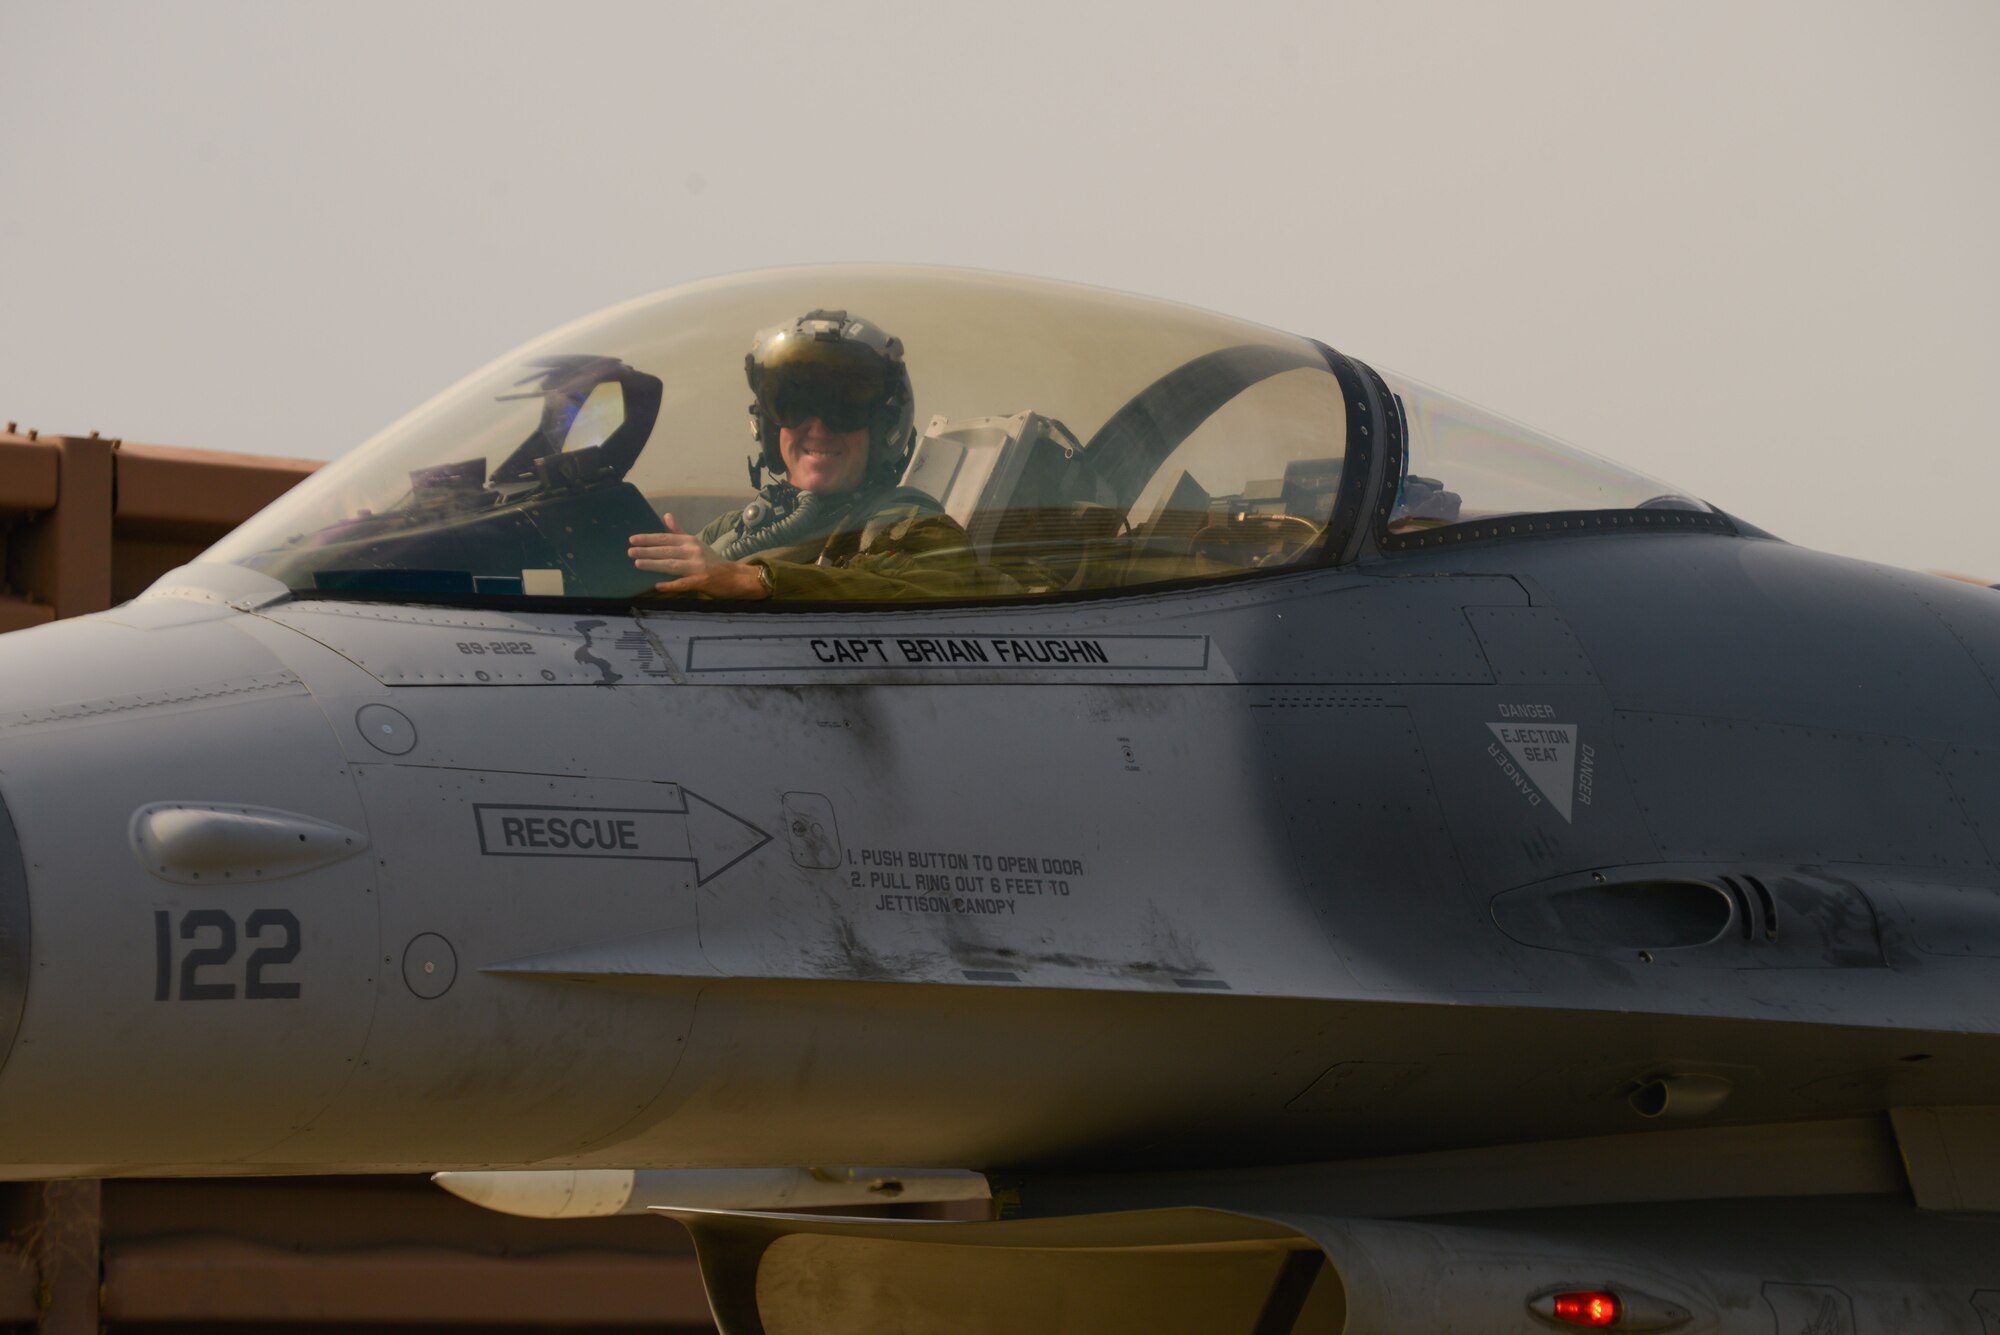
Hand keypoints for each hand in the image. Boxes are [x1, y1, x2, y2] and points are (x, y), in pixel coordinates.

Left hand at [628, 514, 770, 599]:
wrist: (736, 577)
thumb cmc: (712, 561)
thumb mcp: (696, 543)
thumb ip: (678, 532)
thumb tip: (666, 515)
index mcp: (690, 541)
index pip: (666, 538)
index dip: (649, 539)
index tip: (632, 539)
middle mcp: (693, 551)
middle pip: (666, 550)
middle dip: (647, 551)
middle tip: (630, 552)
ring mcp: (698, 566)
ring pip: (672, 564)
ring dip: (654, 564)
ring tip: (637, 564)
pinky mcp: (702, 581)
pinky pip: (684, 583)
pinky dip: (671, 585)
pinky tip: (658, 586)